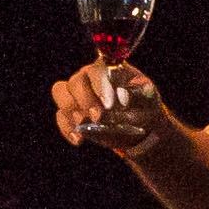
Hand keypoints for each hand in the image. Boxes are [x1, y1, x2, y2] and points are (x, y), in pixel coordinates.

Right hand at [52, 57, 170, 158]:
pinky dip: (67, 128)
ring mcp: (77, 94)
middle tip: (97, 118)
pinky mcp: (71, 112)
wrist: (139, 125)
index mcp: (109, 69)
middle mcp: (89, 77)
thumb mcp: (147, 98)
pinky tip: (79, 140)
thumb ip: (137, 95)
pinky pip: (60, 116)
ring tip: (83, 126)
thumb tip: (122, 96)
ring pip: (60, 93)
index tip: (109, 105)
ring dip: (70, 111)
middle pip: (76, 82)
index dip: (100, 86)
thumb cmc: (143, 104)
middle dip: (84, 101)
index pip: (97, 71)